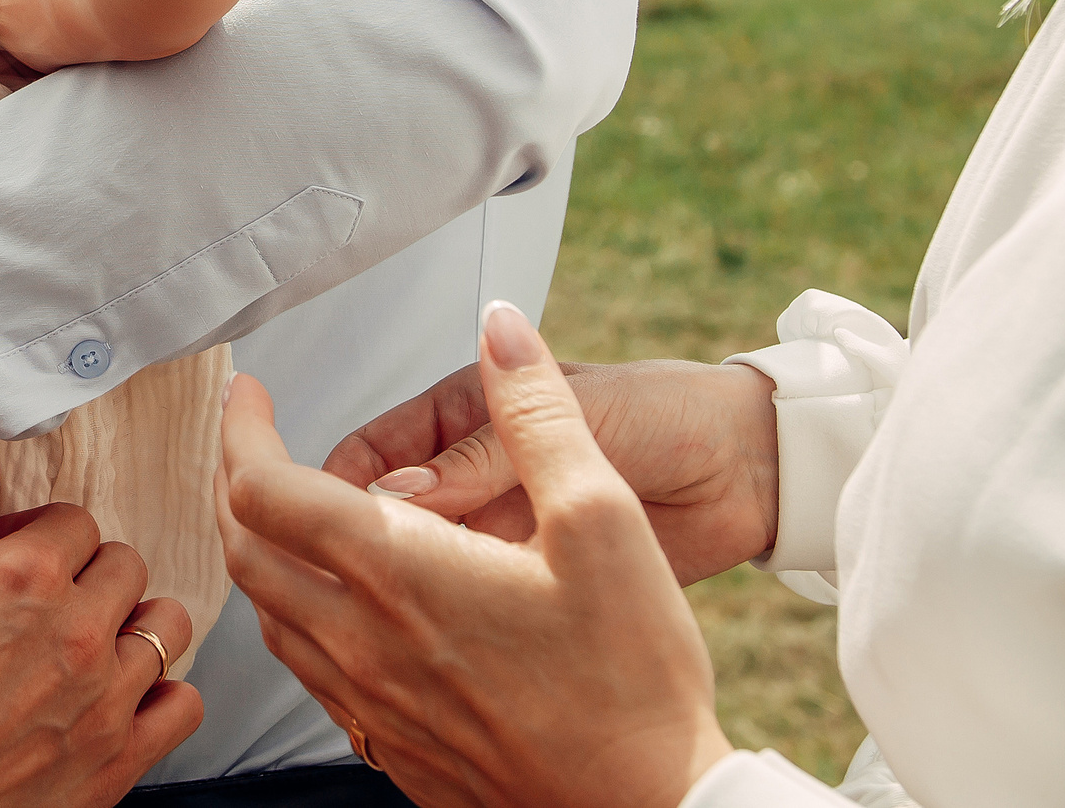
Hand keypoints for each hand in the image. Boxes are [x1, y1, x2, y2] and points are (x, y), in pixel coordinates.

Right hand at [0, 505, 202, 807]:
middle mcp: (76, 630)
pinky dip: (162, 696)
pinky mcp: (118, 762)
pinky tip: (122, 700)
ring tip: (94, 645)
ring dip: (132, 625)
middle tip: (52, 598)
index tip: (16, 553)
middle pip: (126, 565)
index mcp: (19, 578)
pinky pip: (183, 706)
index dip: (42, 532)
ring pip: (166, 626)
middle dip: (89, 571)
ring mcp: (106, 699)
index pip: (75, 521)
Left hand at [220, 305, 731, 807]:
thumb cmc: (634, 676)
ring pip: (271, 617)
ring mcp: (370, 703)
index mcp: (397, 572)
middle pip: (245, 550)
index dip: (241, 429)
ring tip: (286, 513)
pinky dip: (300, 621)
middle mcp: (362, 642)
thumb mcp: (602, 517)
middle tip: (250, 441)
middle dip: (232, 482)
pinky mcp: (393, 747)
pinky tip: (339, 607)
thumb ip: (539, 411)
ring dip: (261, 554)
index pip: (262, 488)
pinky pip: (312, 675)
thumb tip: (503, 329)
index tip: (247, 395)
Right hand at [322, 358, 778, 584]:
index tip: (311, 522)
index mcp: (464, 415)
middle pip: (381, 516)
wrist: (753, 471)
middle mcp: (469, 476)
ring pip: (416, 566)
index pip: (369, 453)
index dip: (335, 486)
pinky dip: (446, 623)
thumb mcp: (572, 423)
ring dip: (396, 590)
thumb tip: (396, 491)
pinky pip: (470, 603)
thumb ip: (487, 452)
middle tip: (341, 587)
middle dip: (355, 547)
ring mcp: (497, 532)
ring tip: (380, 628)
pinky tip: (438, 648)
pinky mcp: (531, 581)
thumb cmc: (669, 418)